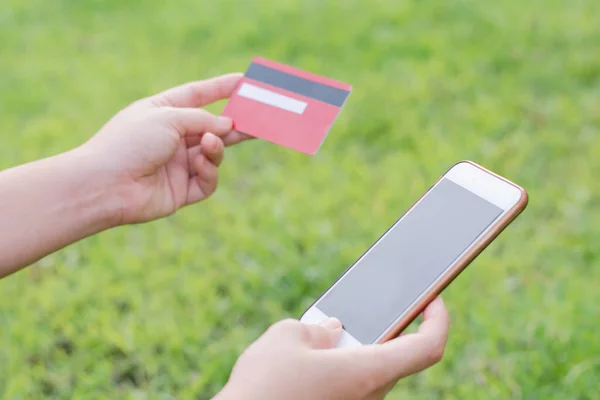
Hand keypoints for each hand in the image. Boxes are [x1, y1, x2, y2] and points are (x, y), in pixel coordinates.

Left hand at [79, 73, 249, 224]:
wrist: (105, 185)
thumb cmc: (129, 142)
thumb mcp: (168, 117)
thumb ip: (203, 119)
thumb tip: (228, 125)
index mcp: (164, 111)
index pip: (198, 95)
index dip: (221, 87)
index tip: (244, 81)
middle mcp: (173, 137)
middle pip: (213, 127)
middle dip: (236, 123)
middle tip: (261, 120)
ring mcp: (178, 164)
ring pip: (214, 154)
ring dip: (216, 148)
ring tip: (209, 145)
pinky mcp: (182, 190)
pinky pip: (208, 179)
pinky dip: (208, 171)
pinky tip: (199, 166)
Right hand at [217, 298, 449, 399]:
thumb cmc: (263, 386)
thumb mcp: (287, 337)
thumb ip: (318, 327)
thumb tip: (332, 332)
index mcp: (366, 372)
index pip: (427, 347)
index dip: (438, 319)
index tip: (432, 300)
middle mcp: (368, 396)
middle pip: (394, 358)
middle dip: (380, 330)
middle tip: (363, 308)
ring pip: (367, 373)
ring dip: (354, 350)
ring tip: (323, 332)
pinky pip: (348, 386)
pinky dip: (338, 368)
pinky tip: (309, 360)